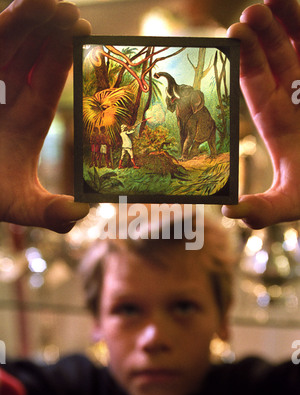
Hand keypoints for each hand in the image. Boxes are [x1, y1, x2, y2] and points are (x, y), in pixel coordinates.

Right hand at [0, 0, 90, 232]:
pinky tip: (13, 11)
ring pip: (7, 41)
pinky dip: (0, 29)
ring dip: (24, 19)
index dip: (66, 52)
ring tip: (46, 1)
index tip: (84, 28)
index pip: (51, 77)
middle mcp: (9, 95)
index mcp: (30, 117)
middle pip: (33, 51)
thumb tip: (82, 214)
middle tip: (70, 10)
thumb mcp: (20, 205)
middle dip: (50, 28)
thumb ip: (50, 212)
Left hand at [222, 0, 299, 228]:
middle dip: (262, 36)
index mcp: (276, 121)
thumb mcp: (291, 201)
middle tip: (249, 14)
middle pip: (274, 59)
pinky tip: (297, 6)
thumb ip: (263, 209)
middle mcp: (293, 99)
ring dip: (287, 22)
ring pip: (298, 46)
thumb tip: (229, 213)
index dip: (246, 60)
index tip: (234, 35)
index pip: (256, 85)